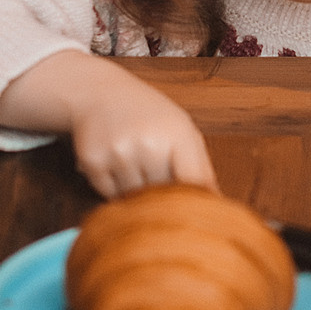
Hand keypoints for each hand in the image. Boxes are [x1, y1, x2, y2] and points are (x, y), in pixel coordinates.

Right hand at [0, 50, 215, 196]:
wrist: (101, 93)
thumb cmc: (149, 116)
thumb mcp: (182, 131)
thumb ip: (200, 168)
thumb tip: (217, 207)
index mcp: (178, 136)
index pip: (193, 184)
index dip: (195, 204)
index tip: (194, 216)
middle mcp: (149, 145)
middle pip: (161, 197)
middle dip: (161, 195)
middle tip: (156, 178)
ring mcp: (119, 153)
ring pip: (133, 199)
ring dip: (135, 193)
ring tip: (135, 166)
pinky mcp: (93, 162)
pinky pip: (109, 195)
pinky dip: (114, 188)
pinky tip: (117, 165)